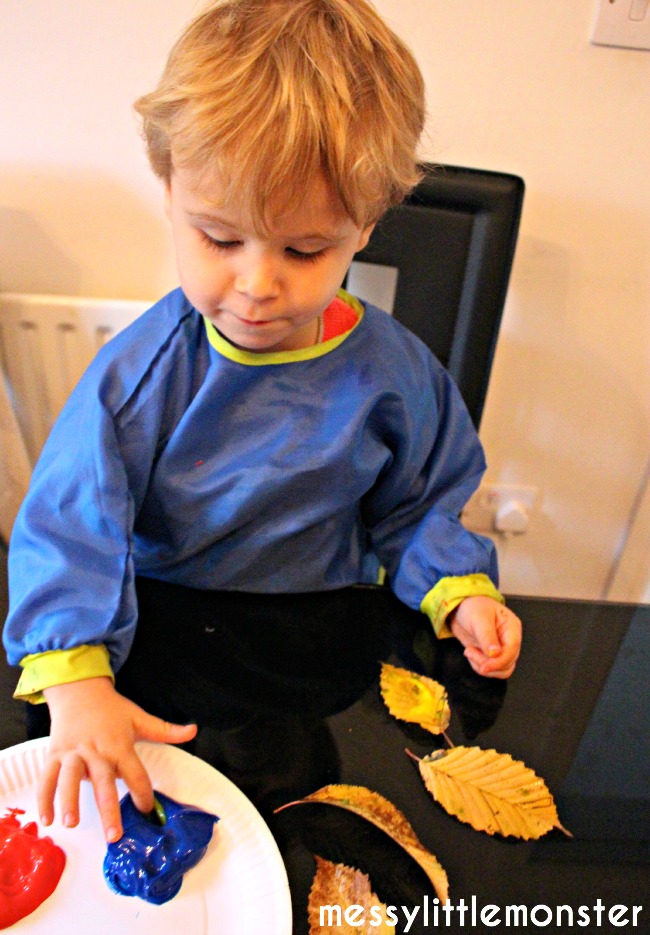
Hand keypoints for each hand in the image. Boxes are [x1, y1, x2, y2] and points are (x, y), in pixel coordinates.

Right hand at [40, 677, 196, 841]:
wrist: (79, 690)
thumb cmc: (111, 709)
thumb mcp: (140, 718)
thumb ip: (166, 730)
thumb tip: (193, 730)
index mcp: (119, 746)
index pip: (135, 773)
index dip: (142, 792)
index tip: (147, 810)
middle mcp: (96, 751)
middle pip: (103, 782)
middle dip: (108, 809)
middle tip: (113, 835)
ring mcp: (73, 753)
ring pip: (70, 779)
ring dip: (69, 801)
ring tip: (71, 823)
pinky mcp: (55, 754)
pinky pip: (47, 778)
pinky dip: (44, 798)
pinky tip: (46, 820)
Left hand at [450, 596, 521, 678]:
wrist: (461, 608)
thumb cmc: (473, 607)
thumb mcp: (479, 618)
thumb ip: (487, 636)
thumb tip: (495, 654)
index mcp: (511, 627)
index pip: (512, 649)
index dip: (500, 661)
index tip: (485, 667)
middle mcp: (509, 640)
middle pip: (508, 662)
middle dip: (489, 663)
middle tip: (470, 652)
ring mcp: (501, 649)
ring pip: (501, 670)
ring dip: (483, 666)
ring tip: (469, 652)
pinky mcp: (491, 656)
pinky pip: (491, 669)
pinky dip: (479, 666)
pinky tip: (470, 653)